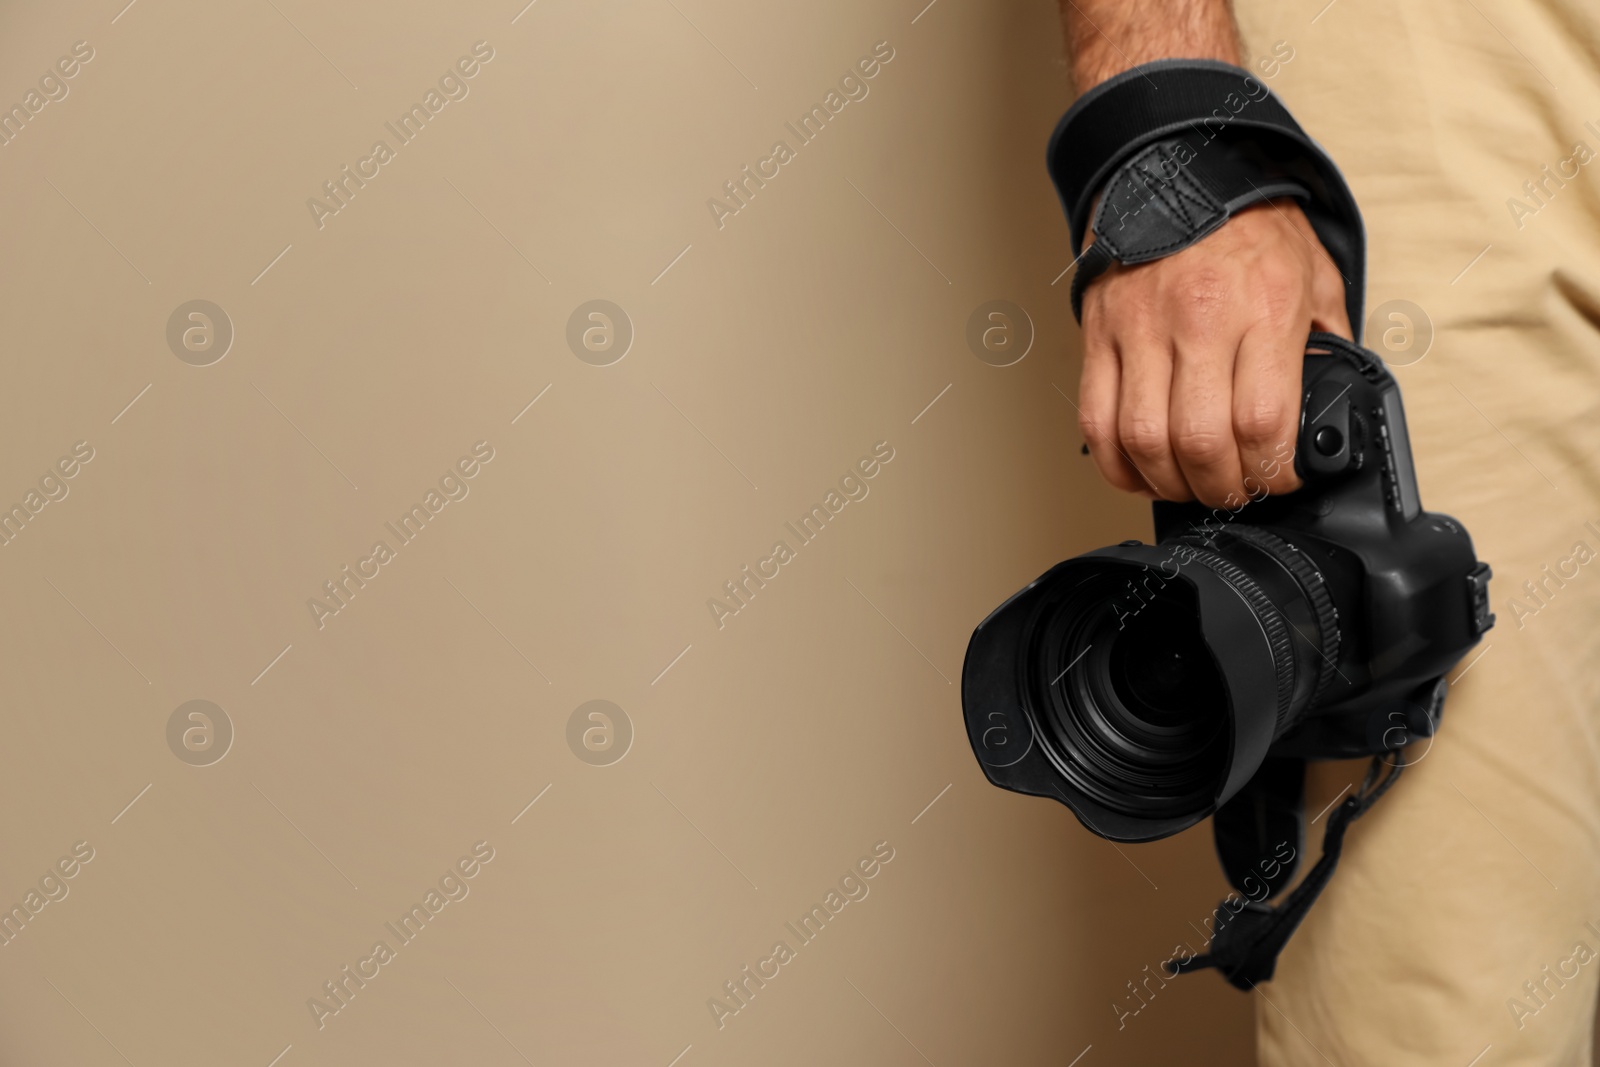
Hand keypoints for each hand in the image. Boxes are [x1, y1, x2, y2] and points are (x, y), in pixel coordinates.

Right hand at [1076, 199, 1352, 507]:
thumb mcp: (1314, 276)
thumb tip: (1328, 405)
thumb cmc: (1248, 228)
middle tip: (1235, 491)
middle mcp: (1198, 320)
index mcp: (1262, 308)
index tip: (1280, 478)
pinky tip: (1140, 469)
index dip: (1274, 471)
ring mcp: (1140, 329)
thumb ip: (1324, 344)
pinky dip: (1116, 462)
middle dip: (1222, 489)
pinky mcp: (1100, 335)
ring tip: (1189, 484)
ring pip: (1143, 440)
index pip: (1263, 421)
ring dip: (1169, 482)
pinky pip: (1096, 420)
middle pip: (1200, 442)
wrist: (1180, 170)